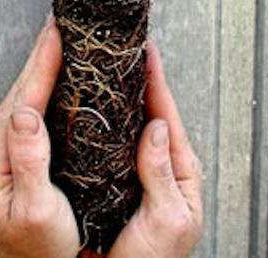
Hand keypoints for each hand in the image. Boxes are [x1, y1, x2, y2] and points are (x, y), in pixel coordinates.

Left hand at [0, 16, 78, 257]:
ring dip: (44, 62)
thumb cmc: (38, 249)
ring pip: (26, 92)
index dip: (43, 61)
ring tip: (62, 33)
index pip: (24, 98)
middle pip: (22, 87)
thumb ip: (29, 161)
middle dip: (44, 51)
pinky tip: (57, 69)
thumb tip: (25, 112)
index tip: (58, 29)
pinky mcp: (9, 146)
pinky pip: (30, 103)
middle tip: (63, 18)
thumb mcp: (37, 211)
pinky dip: (45, 80)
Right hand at [82, 40, 202, 257]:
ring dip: (119, 92)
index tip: (145, 47)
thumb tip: (156, 126)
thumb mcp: (168, 222)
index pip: (166, 112)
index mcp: (180, 168)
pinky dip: (103, 117)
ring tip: (104, 63)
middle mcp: (160, 162)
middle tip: (121, 44)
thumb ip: (164, 176)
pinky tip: (87, 103)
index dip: (155, 78)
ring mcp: (138, 168)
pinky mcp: (115, 177)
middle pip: (148, 109)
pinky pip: (111, 139)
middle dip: (136, 76)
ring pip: (129, 120)